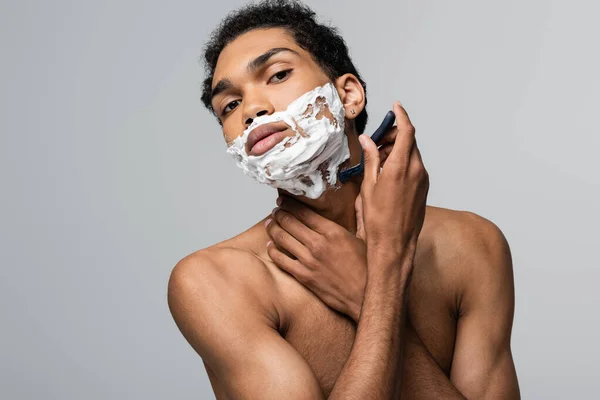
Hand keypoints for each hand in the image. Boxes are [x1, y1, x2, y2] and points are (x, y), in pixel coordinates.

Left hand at [265, 197, 366, 321]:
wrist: (364, 296)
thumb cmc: (367, 269)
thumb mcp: (367, 237)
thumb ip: (361, 214)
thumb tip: (362, 197)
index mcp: (333, 232)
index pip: (304, 212)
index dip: (290, 204)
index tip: (284, 200)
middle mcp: (318, 244)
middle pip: (290, 222)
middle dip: (279, 213)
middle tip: (275, 210)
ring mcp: (309, 261)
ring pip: (282, 239)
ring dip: (273, 228)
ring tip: (270, 223)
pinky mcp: (304, 276)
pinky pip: (281, 260)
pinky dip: (272, 251)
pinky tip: (270, 246)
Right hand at [359, 101, 428, 270]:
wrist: (395, 245)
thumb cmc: (378, 220)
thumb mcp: (369, 186)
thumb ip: (371, 159)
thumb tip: (367, 141)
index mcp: (402, 167)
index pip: (407, 132)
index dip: (402, 116)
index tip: (396, 107)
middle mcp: (417, 171)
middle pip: (410, 141)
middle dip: (395, 135)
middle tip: (377, 140)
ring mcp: (423, 180)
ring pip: (413, 154)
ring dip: (398, 149)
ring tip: (379, 158)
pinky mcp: (424, 189)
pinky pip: (415, 167)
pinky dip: (403, 162)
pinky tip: (388, 171)